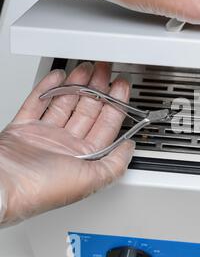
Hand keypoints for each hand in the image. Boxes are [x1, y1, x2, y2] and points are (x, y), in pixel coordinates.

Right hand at [0, 62, 134, 225]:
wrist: (1, 186)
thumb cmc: (42, 188)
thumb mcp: (91, 179)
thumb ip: (115, 164)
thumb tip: (131, 149)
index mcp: (83, 158)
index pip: (106, 126)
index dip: (116, 104)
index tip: (122, 86)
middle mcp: (65, 147)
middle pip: (87, 111)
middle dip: (98, 89)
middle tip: (105, 70)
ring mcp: (43, 137)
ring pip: (64, 104)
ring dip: (76, 85)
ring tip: (86, 68)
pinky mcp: (22, 129)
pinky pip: (36, 104)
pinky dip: (47, 89)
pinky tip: (59, 77)